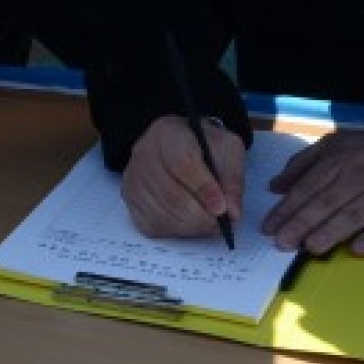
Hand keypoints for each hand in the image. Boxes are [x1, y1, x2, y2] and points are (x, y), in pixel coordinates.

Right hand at [121, 114, 245, 239]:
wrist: (179, 147)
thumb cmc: (204, 147)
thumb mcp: (227, 149)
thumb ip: (232, 177)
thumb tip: (231, 211)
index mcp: (167, 133)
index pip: (182, 163)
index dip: (204, 189)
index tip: (222, 208)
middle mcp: (143, 153)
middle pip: (171, 194)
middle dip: (201, 215)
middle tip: (220, 223)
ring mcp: (133, 178)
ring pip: (163, 214)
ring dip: (192, 226)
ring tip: (209, 223)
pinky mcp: (130, 200)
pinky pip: (153, 225)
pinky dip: (178, 230)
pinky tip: (190, 222)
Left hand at [262, 131, 363, 256]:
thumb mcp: (332, 145)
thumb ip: (302, 163)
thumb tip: (274, 185)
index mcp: (335, 163)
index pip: (306, 188)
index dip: (286, 208)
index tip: (269, 227)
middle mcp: (354, 180)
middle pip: (324, 203)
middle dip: (301, 223)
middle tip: (283, 242)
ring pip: (351, 215)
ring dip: (331, 231)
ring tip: (312, 247)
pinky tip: (358, 250)